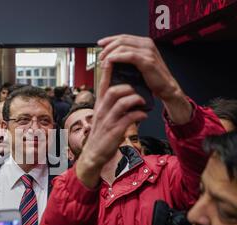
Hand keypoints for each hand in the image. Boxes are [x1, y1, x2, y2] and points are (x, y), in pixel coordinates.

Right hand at [76, 59, 147, 187]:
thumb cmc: (101, 134)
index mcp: (99, 104)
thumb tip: (126, 93)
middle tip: (138, 89)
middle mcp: (101, 110)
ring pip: (122, 102)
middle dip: (128, 87)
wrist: (93, 155)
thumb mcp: (103, 116)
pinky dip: (139, 114)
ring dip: (135, 99)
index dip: (108, 70)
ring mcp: (107, 120)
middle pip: (113, 90)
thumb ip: (112, 104)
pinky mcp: (114, 131)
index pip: (102, 83)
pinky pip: (129, 118)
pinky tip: (143, 115)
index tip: (114, 57)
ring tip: (142, 102)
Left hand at [97, 34, 192, 124]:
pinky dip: (117, 57)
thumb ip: (129, 57)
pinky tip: (110, 61)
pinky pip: (129, 55)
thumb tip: (112, 56)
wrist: (166, 88)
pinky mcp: (147, 61)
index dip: (110, 39)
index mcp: (144, 43)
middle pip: (122, 40)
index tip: (100, 44)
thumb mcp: (139, 64)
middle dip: (108, 47)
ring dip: (110, 53)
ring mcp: (148, 51)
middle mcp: (147, 44)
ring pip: (123, 46)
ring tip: (103, 61)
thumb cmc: (152, 78)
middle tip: (100, 56)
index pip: (124, 37)